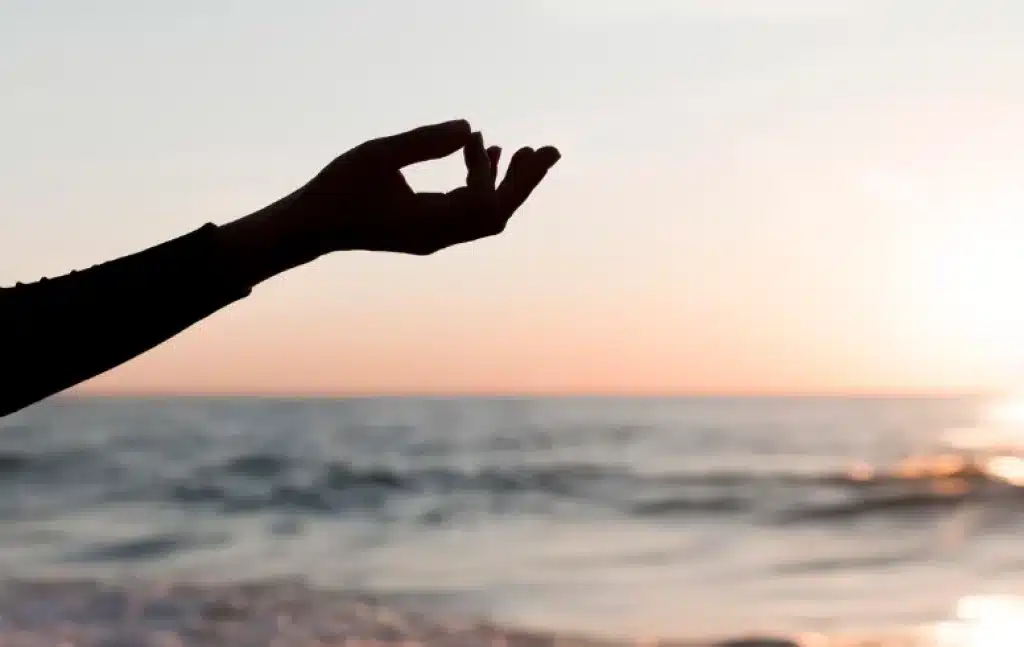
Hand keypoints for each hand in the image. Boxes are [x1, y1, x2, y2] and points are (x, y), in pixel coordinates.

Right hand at [282, 119, 560, 255]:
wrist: (310, 228)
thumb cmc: (337, 190)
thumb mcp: (378, 155)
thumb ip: (424, 141)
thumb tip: (469, 127)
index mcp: (428, 225)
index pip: (486, 207)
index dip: (497, 174)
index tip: (486, 140)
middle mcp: (437, 238)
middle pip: (497, 216)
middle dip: (523, 183)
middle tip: (549, 151)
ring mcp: (433, 237)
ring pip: (485, 215)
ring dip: (503, 183)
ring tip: (521, 150)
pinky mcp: (426, 231)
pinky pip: (467, 212)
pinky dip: (480, 185)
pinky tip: (483, 154)